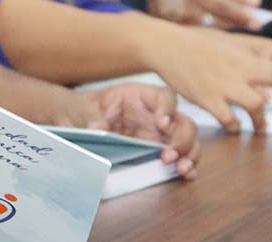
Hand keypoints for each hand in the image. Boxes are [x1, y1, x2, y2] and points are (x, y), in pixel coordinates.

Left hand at [51, 84, 199, 177]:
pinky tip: (187, 175)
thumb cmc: (88, 110)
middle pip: (183, 122)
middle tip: (169, 155)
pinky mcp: (160, 152)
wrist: (82, 123)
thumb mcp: (86, 109)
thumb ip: (93, 116)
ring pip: (188, 141)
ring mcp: (161, 135)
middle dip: (182, 139)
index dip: (168, 109)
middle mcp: (157, 115)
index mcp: (142, 97)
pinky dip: (187, 166)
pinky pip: (180, 158)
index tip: (162, 123)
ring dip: (189, 154)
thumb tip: (98, 128)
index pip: (166, 97)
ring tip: (181, 169)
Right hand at [143, 26, 271, 133]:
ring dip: (260, 119)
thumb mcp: (234, 50)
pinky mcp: (207, 97)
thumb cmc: (203, 47)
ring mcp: (226, 80)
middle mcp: (243, 63)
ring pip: (257, 104)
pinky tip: (233, 124)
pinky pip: (231, 120)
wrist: (165, 44)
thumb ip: (260, 66)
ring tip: (259, 127)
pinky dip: (236, 125)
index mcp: (253, 50)